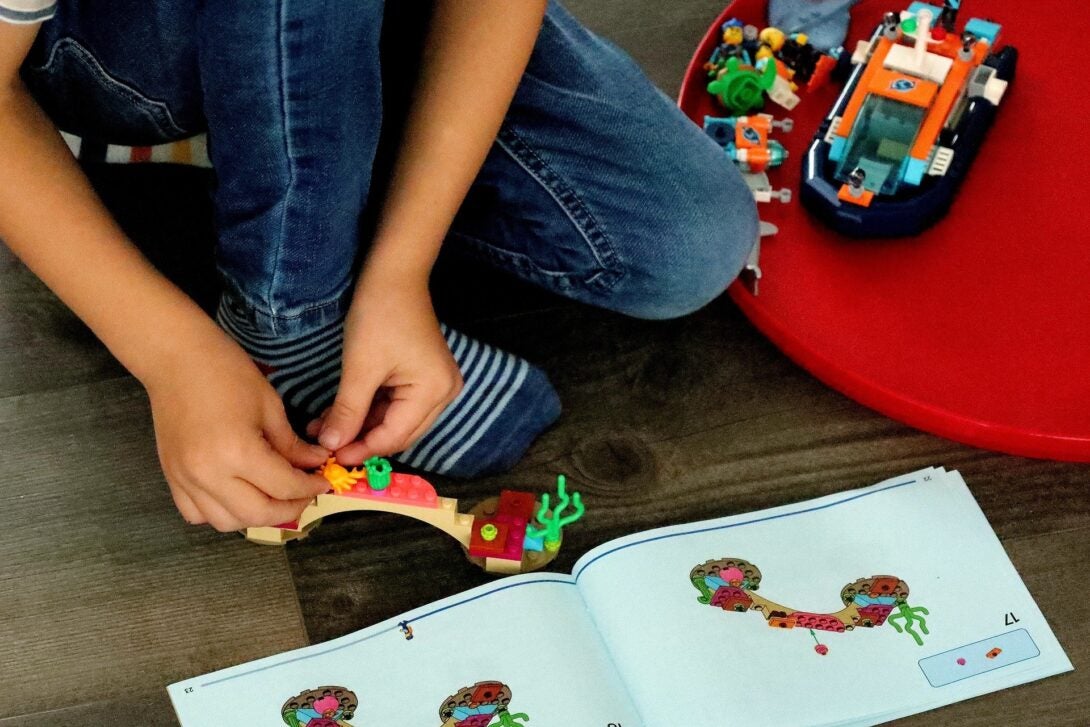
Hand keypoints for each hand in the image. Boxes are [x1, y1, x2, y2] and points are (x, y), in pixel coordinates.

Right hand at [144, 328, 330, 530]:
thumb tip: (316, 464)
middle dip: (289, 508)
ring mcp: (185, 479)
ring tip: (275, 497)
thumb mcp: (270, 406)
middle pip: (257, 514)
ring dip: (256, 517)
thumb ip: (292, 445)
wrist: (175, 358)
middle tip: (305, 494)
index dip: (310, 487)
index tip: (324, 481)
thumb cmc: (225, 372)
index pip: (283, 486)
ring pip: (226, 522)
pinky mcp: (170, 477)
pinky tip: (239, 496)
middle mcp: (208, 474)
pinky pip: (196, 514)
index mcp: (237, 452)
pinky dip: (221, 513)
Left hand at [311, 276, 461, 463]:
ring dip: (361, 426)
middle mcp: (443, 394)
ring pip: (394, 421)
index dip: (362, 449)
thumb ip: (347, 411)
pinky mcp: (424, 377)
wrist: (394, 276)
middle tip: (326, 446)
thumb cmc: (379, 316)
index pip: (395, 436)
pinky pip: (395, 405)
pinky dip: (369, 410)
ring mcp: (436, 385)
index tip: (330, 458)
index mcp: (434, 391)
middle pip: (399, 433)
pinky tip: (341, 413)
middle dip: (361, 440)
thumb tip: (329, 447)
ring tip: (325, 428)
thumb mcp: (360, 367)